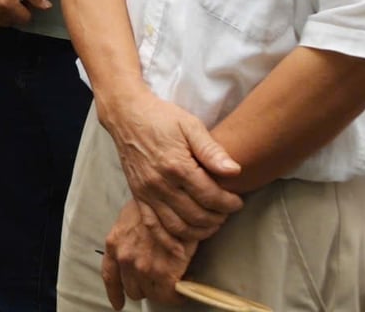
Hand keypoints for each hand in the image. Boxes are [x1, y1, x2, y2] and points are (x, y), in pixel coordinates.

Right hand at [100, 89, 243, 240]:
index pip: (211, 197)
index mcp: (177, 166)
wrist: (127, 115)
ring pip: (178, 226)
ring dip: (200, 232)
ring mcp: (147, 192)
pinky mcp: (138, 196)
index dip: (230, 203)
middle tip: (227, 212)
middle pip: (197, 215)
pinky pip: (152, 226)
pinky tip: (181, 249)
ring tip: (212, 223)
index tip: (238, 201)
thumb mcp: (190, 125)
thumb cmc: (161, 117)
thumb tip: (234, 171)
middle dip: (218, 218)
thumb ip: (212, 150)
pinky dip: (167, 242)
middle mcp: (160, 183)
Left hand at [102, 199, 195, 308]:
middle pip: (133, 288)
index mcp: (114, 244)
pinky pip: (169, 296)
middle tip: (159, 281)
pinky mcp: (163, 273)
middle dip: (146, 286)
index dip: (115, 293)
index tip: (118, 304)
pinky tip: (184, 290)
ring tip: (173, 283)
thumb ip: (128, 236)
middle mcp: (124, 258)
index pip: (110, 276)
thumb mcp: (130, 216)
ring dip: (161, 291)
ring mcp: (143, 267)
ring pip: (151, 293)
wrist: (172, 199)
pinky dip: (177, 296)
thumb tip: (137, 247)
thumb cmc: (154, 203)